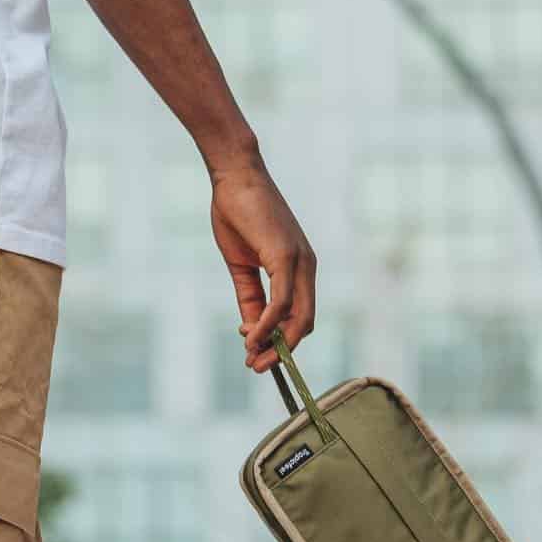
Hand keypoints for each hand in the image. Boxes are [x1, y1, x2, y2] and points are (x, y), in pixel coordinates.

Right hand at [209, 152, 316, 372]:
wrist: (234, 175)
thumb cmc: (237, 213)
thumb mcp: (242, 264)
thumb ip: (249, 296)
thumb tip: (250, 330)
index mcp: (299, 268)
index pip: (300, 315)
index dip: (280, 341)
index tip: (255, 354)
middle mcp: (307, 266)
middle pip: (305, 323)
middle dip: (282, 351)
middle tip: (256, 366)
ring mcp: (300, 261)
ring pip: (298, 317)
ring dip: (275, 344)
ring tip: (251, 357)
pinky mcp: (286, 256)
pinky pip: (281, 302)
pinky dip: (267, 323)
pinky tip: (250, 334)